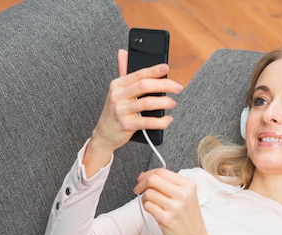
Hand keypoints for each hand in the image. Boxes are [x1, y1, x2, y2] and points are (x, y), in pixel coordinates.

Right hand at [83, 50, 183, 175]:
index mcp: (117, 84)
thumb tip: (123, 52)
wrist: (104, 134)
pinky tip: (168, 119)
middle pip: (145, 86)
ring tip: (172, 103)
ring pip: (148, 103)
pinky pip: (148, 122)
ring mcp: (121, 111)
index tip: (166, 68)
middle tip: (178, 87)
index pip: (138, 74)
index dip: (154, 70)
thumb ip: (123, 71)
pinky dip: (161, 121)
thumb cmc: (115, 111)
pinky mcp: (126, 125)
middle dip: (164, 85)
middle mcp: (118, 96)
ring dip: (164, 103)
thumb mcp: (117, 91)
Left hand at [134, 168, 210, 234]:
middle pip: (153, 180)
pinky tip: (152, 210)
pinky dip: (146, 207)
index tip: (142, 178)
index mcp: (188, 186)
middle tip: (138, 189)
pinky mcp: (166, 219)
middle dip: (142, 183)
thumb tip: (148, 177)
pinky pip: (147, 206)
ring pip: (148, 193)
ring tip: (150, 203)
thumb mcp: (188, 196)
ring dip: (144, 198)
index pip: (162, 172)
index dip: (148, 174)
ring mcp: (174, 207)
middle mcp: (183, 194)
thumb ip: (171, 185)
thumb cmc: (189, 218)